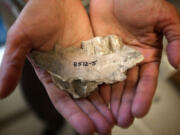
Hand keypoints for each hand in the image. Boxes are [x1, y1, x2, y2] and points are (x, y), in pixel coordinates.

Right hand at [0, 0, 113, 133]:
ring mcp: (83, 65)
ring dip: (105, 105)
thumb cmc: (38, 14)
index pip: (63, 101)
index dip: (74, 116)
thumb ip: (13, 65)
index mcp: (51, 74)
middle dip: (93, 115)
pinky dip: (111, 86)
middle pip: (82, 100)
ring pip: (95, 89)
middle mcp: (68, 73)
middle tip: (106, 129)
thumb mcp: (21, 39)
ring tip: (115, 119)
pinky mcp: (96, 55)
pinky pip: (105, 72)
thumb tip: (0, 92)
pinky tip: (119, 97)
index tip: (87, 130)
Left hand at [90, 0, 179, 126]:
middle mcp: (129, 59)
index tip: (138, 111)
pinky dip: (97, 87)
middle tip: (121, 120)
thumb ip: (177, 38)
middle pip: (128, 87)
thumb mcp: (164, 17)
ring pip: (113, 84)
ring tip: (108, 116)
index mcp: (147, 54)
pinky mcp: (98, 54)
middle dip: (125, 104)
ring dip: (111, 101)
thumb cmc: (139, 0)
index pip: (146, 81)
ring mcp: (113, 58)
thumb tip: (179, 62)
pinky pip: (97, 73)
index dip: (142, 97)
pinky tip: (95, 99)